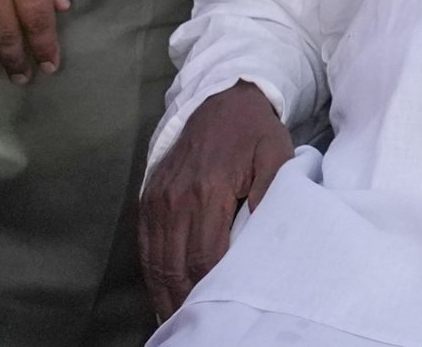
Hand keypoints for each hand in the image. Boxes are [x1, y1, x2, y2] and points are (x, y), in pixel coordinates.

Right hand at [138, 83, 291, 320]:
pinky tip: (163, 296)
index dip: (212, 290)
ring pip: (157, 263)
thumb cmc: (254, 131)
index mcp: (208, 191)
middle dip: (187, 302)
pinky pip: (145, 248)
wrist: (222, 97)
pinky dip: (153, 276)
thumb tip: (267, 236)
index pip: (205, 257)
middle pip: (176, 267)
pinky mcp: (148, 200)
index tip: (223, 310)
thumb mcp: (276, 154)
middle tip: (199, 327)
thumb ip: (272, 193)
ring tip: (180, 321)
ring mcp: (157, 201)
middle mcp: (175, 200)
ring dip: (166, 295)